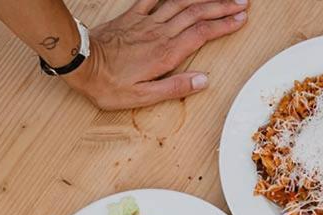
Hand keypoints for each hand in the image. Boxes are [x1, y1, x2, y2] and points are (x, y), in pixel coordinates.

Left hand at [64, 0, 248, 109]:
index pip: (202, 34)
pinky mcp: (132, 17)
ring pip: (181, 3)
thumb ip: (174, 87)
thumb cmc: (109, 84)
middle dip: (221, 6)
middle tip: (242, 3)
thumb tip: (204, 80)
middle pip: (197, 14)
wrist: (80, 62)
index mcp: (166, 53)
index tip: (241, 19)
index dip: (224, 25)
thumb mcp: (142, 96)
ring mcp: (146, 22)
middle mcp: (160, 33)